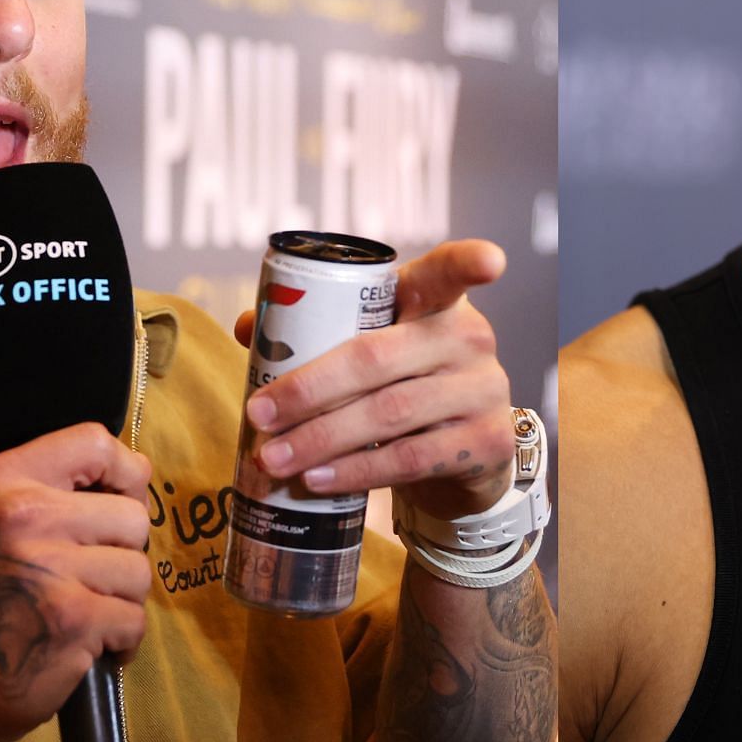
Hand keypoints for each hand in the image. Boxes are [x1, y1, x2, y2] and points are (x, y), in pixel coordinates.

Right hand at [0, 423, 152, 741]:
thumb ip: (55, 489)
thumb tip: (139, 469)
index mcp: (2, 482)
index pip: (93, 441)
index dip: (124, 470)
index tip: (118, 499)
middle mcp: (22, 516)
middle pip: (132, 515)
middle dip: (123, 553)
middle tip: (88, 579)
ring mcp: (48, 568)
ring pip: (139, 570)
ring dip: (122, 600)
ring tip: (85, 612)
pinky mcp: (72, 619)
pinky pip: (134, 618)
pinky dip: (122, 640)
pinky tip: (89, 644)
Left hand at [237, 239, 513, 520]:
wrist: (461, 455)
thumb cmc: (404, 385)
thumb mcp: (374, 349)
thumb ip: (318, 329)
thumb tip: (252, 326)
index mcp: (437, 302)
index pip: (449, 273)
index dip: (468, 263)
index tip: (489, 262)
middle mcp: (470, 339)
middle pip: (378, 358)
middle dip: (308, 390)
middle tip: (260, 415)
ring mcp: (484, 392)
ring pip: (390, 414)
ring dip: (321, 439)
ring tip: (273, 457)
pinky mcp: (486, 444)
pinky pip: (409, 459)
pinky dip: (356, 471)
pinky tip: (318, 479)